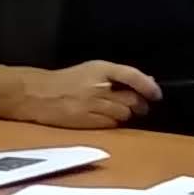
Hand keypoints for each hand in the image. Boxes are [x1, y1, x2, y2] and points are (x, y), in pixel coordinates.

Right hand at [13, 60, 159, 128]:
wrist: (36, 94)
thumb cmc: (65, 81)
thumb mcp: (90, 70)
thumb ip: (117, 75)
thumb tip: (147, 81)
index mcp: (100, 69)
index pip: (132, 76)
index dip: (148, 86)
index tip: (157, 94)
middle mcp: (99, 86)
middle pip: (132, 100)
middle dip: (139, 105)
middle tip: (139, 107)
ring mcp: (93, 105)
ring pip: (123, 115)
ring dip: (124, 115)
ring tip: (113, 111)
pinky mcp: (87, 121)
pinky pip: (111, 125)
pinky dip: (112, 124)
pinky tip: (103, 118)